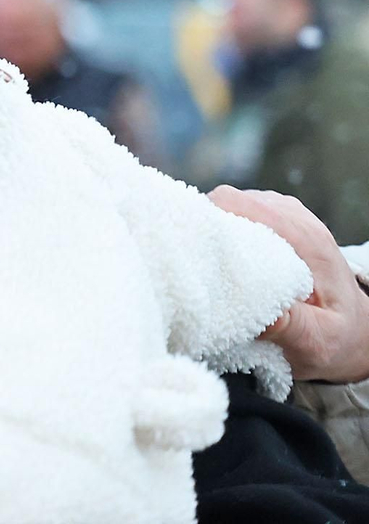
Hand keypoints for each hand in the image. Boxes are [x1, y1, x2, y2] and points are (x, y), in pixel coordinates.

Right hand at [211, 186, 368, 383]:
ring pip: (233, 203)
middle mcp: (298, 220)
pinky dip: (228, 231)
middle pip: (231, 200)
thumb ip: (292, 327)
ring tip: (214, 265)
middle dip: (209, 227)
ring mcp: (290, 216)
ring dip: (218, 230)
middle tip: (199, 263)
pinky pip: (242, 211)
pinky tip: (230, 260)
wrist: (359, 331)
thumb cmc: (337, 338)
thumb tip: (258, 313)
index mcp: (307, 242)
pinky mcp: (281, 221)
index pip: (243, 206)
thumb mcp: (318, 343)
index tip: (192, 250)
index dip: (209, 221)